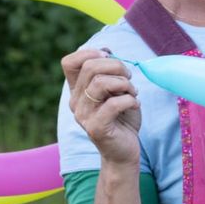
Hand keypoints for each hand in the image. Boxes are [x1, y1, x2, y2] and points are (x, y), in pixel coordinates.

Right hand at [61, 49, 141, 166]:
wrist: (124, 151)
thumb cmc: (122, 118)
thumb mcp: (116, 90)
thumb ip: (109, 73)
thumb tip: (107, 52)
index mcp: (77, 90)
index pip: (69, 62)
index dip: (90, 53)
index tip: (109, 57)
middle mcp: (75, 102)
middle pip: (90, 67)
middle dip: (116, 66)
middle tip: (129, 77)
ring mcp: (83, 116)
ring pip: (100, 83)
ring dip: (124, 83)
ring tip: (133, 92)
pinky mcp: (95, 128)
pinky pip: (113, 104)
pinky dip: (130, 100)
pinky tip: (135, 105)